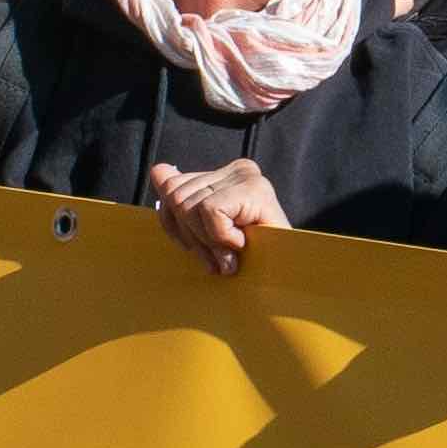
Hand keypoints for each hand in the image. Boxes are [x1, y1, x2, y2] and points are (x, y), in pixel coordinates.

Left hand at [146, 159, 289, 276]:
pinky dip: (220, 237)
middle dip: (190, 237)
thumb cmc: (249, 261)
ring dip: (207, 242)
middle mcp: (237, 169)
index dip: (175, 225)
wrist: (287, 279)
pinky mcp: (254, 189)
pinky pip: (209, 211)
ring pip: (189, 205)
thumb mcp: (206, 233)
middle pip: (176, 197)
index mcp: (225, 175)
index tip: (201, 250)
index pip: (172, 187)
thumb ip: (181, 202)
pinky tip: (242, 245)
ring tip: (229, 257)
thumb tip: (159, 171)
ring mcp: (247, 177)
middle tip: (215, 260)